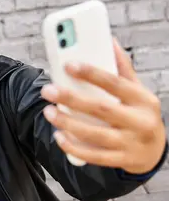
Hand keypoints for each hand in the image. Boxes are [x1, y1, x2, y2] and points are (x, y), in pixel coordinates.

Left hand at [40, 38, 166, 174]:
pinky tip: (58, 136)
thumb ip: (123, 69)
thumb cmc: (140, 114)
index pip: (116, 83)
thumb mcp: (138, 92)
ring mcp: (130, 143)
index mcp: (143, 99)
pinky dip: (74, 147)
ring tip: (48, 112)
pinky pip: (94, 156)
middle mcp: (139, 121)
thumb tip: (108, 40)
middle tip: (47, 90)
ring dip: (68, 123)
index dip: (91, 73)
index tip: (68, 64)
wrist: (154, 152)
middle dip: (71, 99)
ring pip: (95, 134)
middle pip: (102, 109)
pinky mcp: (121, 160)